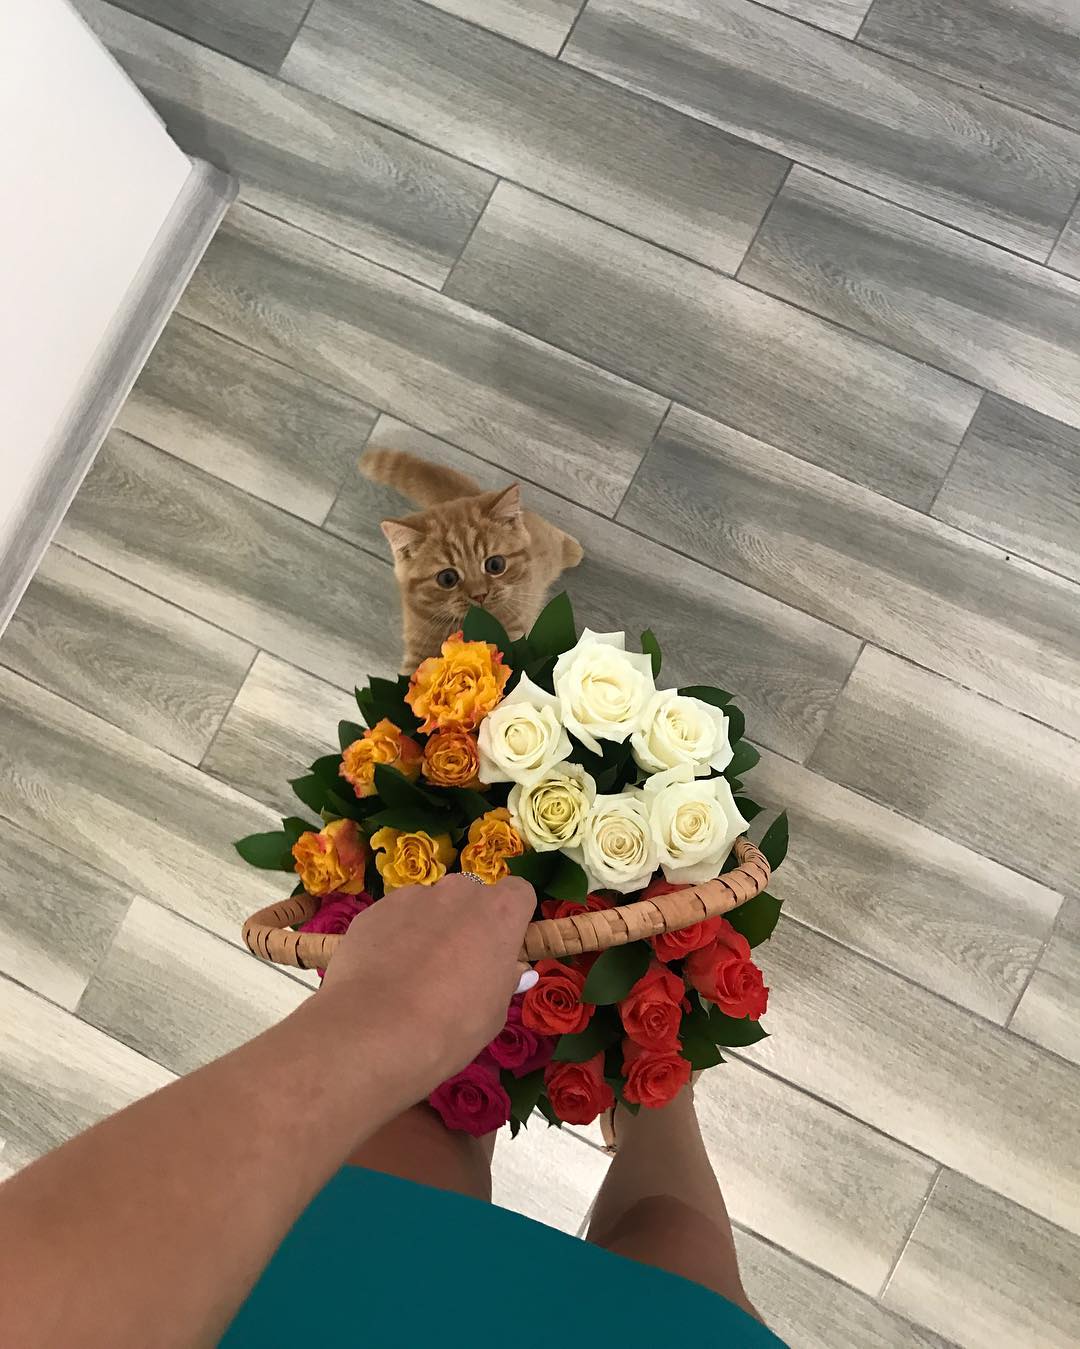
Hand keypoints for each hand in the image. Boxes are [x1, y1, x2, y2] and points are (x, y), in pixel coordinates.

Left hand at [319, 874, 535, 1095]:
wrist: (375, 1032)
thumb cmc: (451, 1027)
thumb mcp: (493, 1013)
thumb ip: (504, 981)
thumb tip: (512, 971)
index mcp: (499, 913)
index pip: (518, 893)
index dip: (510, 919)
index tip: (500, 947)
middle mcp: (458, 892)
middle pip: (470, 897)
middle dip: (467, 922)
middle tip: (455, 966)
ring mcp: (413, 897)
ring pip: (429, 906)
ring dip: (429, 928)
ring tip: (411, 974)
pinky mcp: (375, 910)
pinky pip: (394, 918)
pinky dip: (393, 937)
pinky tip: (384, 974)